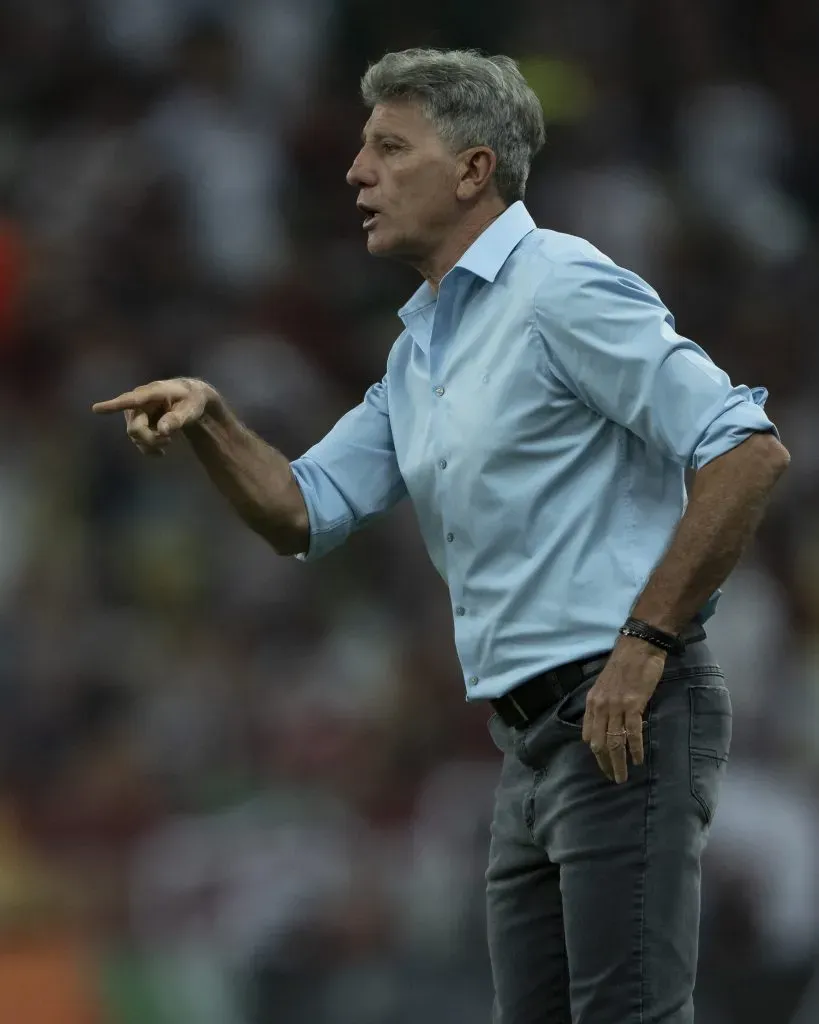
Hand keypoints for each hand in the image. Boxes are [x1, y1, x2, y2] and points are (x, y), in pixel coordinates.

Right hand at [92, 378, 215, 456]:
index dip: (114, 405)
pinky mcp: (136, 421)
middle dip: (151, 439)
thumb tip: (163, 431)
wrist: (190, 398)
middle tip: (169, 442)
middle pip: (135, 428)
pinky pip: (136, 440)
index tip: (96, 409)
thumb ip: (177, 419)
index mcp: (153, 392)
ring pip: (135, 436)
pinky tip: (160, 452)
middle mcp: (138, 401)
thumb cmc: (191, 400)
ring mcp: (135, 412)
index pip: (131, 400)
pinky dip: (148, 448)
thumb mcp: (191, 409)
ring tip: (169, 442)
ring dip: (151, 444)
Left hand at [581, 636, 665, 783]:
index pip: (589, 735)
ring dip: (618, 762)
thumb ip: (602, 705)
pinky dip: (634, 749)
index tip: (603, 763)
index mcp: (592, 703)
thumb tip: (604, 725)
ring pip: (614, 742)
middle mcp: (600, 707)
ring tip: (622, 777)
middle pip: (599, 743)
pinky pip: (632, 732)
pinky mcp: (633, 705)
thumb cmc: (623, 665)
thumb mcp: (604, 686)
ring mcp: (616, 706)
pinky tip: (637, 760)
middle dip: (605, 763)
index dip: (596, 753)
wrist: (638, 647)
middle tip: (613, 777)